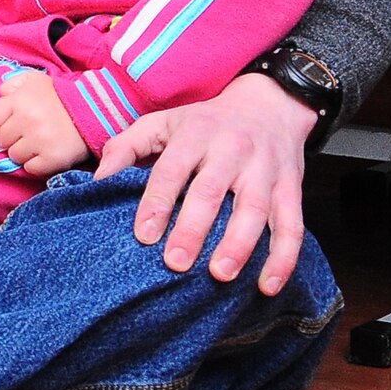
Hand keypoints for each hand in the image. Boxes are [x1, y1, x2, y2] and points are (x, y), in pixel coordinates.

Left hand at [0, 68, 88, 177]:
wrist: (93, 111)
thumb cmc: (58, 95)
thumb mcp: (34, 80)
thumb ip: (12, 84)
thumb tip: (0, 96)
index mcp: (19, 100)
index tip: (11, 120)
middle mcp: (28, 121)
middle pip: (1, 140)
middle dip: (12, 137)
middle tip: (28, 131)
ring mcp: (40, 141)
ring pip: (15, 156)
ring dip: (24, 151)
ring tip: (39, 141)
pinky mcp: (52, 160)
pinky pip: (31, 169)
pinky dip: (37, 163)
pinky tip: (47, 151)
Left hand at [95, 73, 316, 294]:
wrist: (270, 103)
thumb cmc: (206, 121)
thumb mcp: (163, 122)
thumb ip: (127, 147)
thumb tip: (98, 180)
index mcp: (195, 133)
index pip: (172, 168)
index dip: (157, 201)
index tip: (143, 235)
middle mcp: (231, 149)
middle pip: (212, 190)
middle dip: (194, 227)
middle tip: (175, 263)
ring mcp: (264, 170)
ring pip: (254, 208)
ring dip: (238, 244)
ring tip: (220, 274)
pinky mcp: (291, 188)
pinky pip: (292, 225)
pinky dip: (284, 257)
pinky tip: (268, 285)